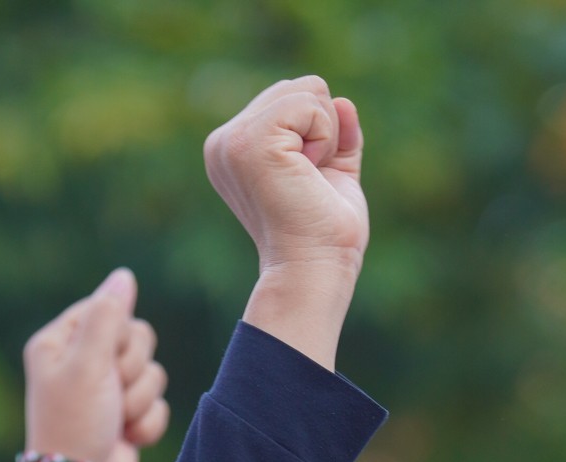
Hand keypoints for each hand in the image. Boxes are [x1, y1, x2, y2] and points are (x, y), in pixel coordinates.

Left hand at [23, 269, 168, 461]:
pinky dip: (145, 424)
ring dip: (138, 401)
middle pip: (138, 337)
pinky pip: (157, 403)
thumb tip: (124, 276)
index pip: (110, 309)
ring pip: (152, 372)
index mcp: (60, 342)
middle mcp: (82, 361)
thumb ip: (107, 316)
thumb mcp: (86, 363)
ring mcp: (106, 390)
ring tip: (114, 421)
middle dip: (131, 371)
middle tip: (109, 393)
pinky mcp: (126, 416)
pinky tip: (124, 437)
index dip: (117, 336)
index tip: (103, 361)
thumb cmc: (75, 424)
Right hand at [203, 77, 367, 367]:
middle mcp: (223, 143)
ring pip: (306, 90)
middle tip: (309, 181)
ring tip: (306, 179)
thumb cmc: (323, 236)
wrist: (313, 270)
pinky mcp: (251, 141)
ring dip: (325, 135)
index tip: (306, 182)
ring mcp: (232, 141)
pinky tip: (307, 173)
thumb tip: (342, 101)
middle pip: (298, 87)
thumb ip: (337, 135)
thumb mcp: (333, 174)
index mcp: (234, 151)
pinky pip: (309, 103)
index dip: (319, 135)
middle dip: (323, 129)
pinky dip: (324, 137)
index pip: (291, 99)